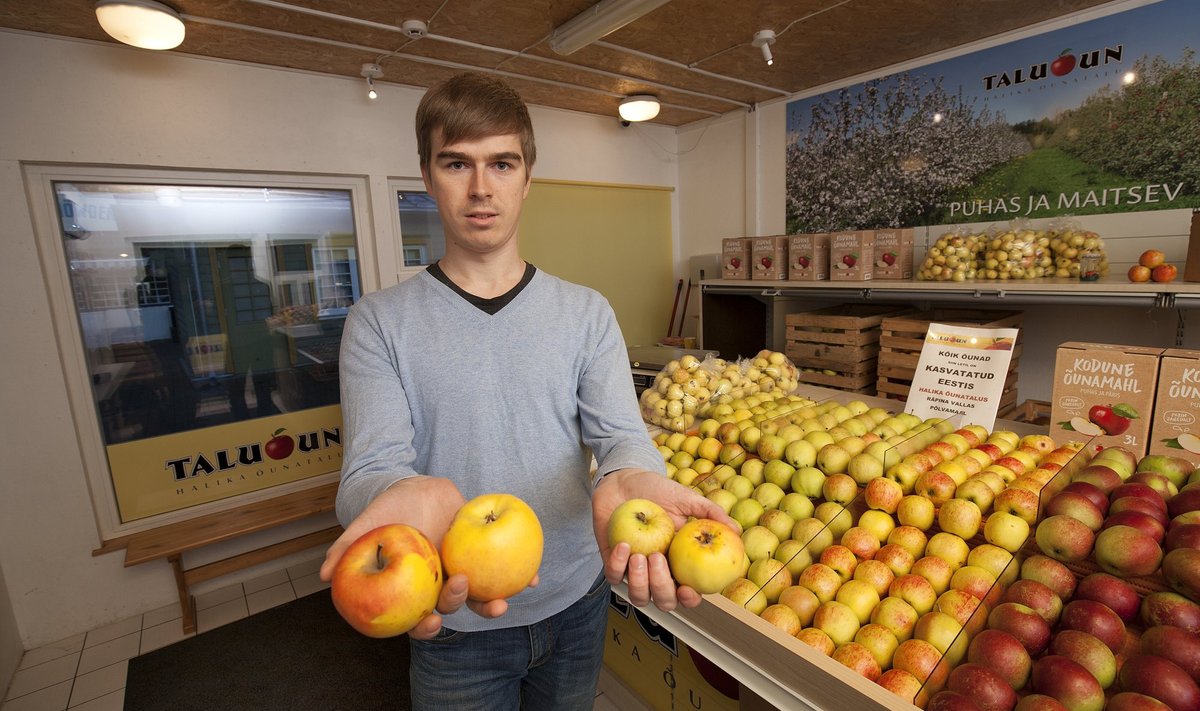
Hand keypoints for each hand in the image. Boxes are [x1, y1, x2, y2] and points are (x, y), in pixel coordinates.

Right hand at [320, 477, 527, 638]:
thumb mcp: (365, 526)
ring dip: (493, 603)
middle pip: (452, 608)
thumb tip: (322, 574)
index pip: (417, 620)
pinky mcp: (483, 556)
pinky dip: (519, 576)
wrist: (417, 489)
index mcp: (413, 589)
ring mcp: (463, 571)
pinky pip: (502, 571)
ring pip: (479, 596)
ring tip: (505, 601)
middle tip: (464, 589)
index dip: (424, 628)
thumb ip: (345, 548)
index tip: (431, 623)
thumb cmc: (388, 511)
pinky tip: (532, 578)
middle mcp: (439, 586)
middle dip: (462, 607)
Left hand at [593, 469, 739, 611]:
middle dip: (661, 588)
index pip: (688, 593)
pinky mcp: (613, 562)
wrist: (624, 479)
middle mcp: (659, 572)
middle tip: (658, 558)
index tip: (688, 589)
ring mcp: (635, 570)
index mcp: (681, 563)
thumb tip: (737, 530)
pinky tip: (623, 544)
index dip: (690, 600)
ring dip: (639, 581)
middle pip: (664, 601)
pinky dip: (618, 565)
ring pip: (639, 597)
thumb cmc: (657, 490)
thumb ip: (710, 513)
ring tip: (639, 554)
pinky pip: (614, 577)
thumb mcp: (686, 498)